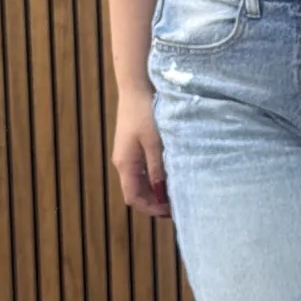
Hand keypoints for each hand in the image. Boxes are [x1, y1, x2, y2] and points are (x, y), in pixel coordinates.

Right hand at [112, 90, 170, 218]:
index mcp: (125, 164)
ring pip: (140, 182)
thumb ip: (157, 168)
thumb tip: (161, 193)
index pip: (133, 198)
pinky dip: (155, 178)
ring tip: (176, 193)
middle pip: (136, 192)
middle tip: (178, 206)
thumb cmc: (145, 113)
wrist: (136, 87)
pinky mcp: (133, 146)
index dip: (151, 209)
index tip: (171, 212)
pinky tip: (170, 175)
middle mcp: (123, 162)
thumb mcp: (155, 142)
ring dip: (156, 191)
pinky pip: (143, 170)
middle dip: (155, 202)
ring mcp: (127, 154)